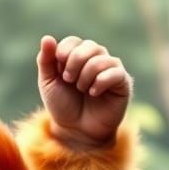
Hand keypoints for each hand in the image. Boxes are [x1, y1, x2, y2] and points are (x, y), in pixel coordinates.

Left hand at [37, 35, 131, 149]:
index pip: (73, 42)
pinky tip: (94, 93)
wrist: (77, 131)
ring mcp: (111, 69)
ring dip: (86, 75)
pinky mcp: (123, 82)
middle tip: (69, 81)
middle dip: (75, 62)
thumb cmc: (63, 107)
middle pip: (89, 46)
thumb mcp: (48, 83)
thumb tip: (46, 38)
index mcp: (78, 56)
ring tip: (82, 90)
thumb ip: (46, 61)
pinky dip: (101, 81)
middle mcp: (96, 58)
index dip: (65, 53)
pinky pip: (115, 72)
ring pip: (101, 58)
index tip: (60, 73)